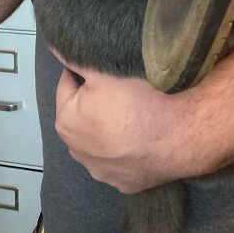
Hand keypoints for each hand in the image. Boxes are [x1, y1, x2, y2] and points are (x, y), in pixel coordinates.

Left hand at [54, 52, 196, 192]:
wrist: (180, 135)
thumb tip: (53, 47)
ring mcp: (101, 172)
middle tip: (122, 91)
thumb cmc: (139, 99)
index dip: (87, 72)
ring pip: (99, 140)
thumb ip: (74, 58)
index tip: (108, 70)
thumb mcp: (104, 70)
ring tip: (133, 114)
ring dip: (107, 128)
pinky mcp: (124, 184)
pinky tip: (141, 138)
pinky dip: (125, 150)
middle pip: (82, 114)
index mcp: (66, 121)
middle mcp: (77, 151)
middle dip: (94, 102)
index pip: (68, 84)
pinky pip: (119, 160)